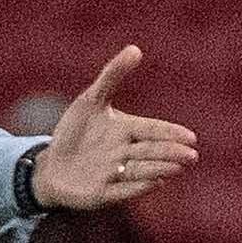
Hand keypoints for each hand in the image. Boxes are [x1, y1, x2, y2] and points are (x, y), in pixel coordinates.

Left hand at [30, 47, 200, 210]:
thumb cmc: (74, 132)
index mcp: (126, 131)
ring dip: (159, 168)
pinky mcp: (102, 194)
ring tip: (177, 167)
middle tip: (190, 155)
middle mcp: (124, 153)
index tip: (190, 136)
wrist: (50, 165)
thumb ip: (112, 75)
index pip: (152, 130)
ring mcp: (115, 175)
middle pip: (150, 151)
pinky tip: (155, 182)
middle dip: (170, 153)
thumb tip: (136, 48)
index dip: (170, 133)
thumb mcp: (91, 100)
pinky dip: (137, 186)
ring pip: (141, 170)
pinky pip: (122, 190)